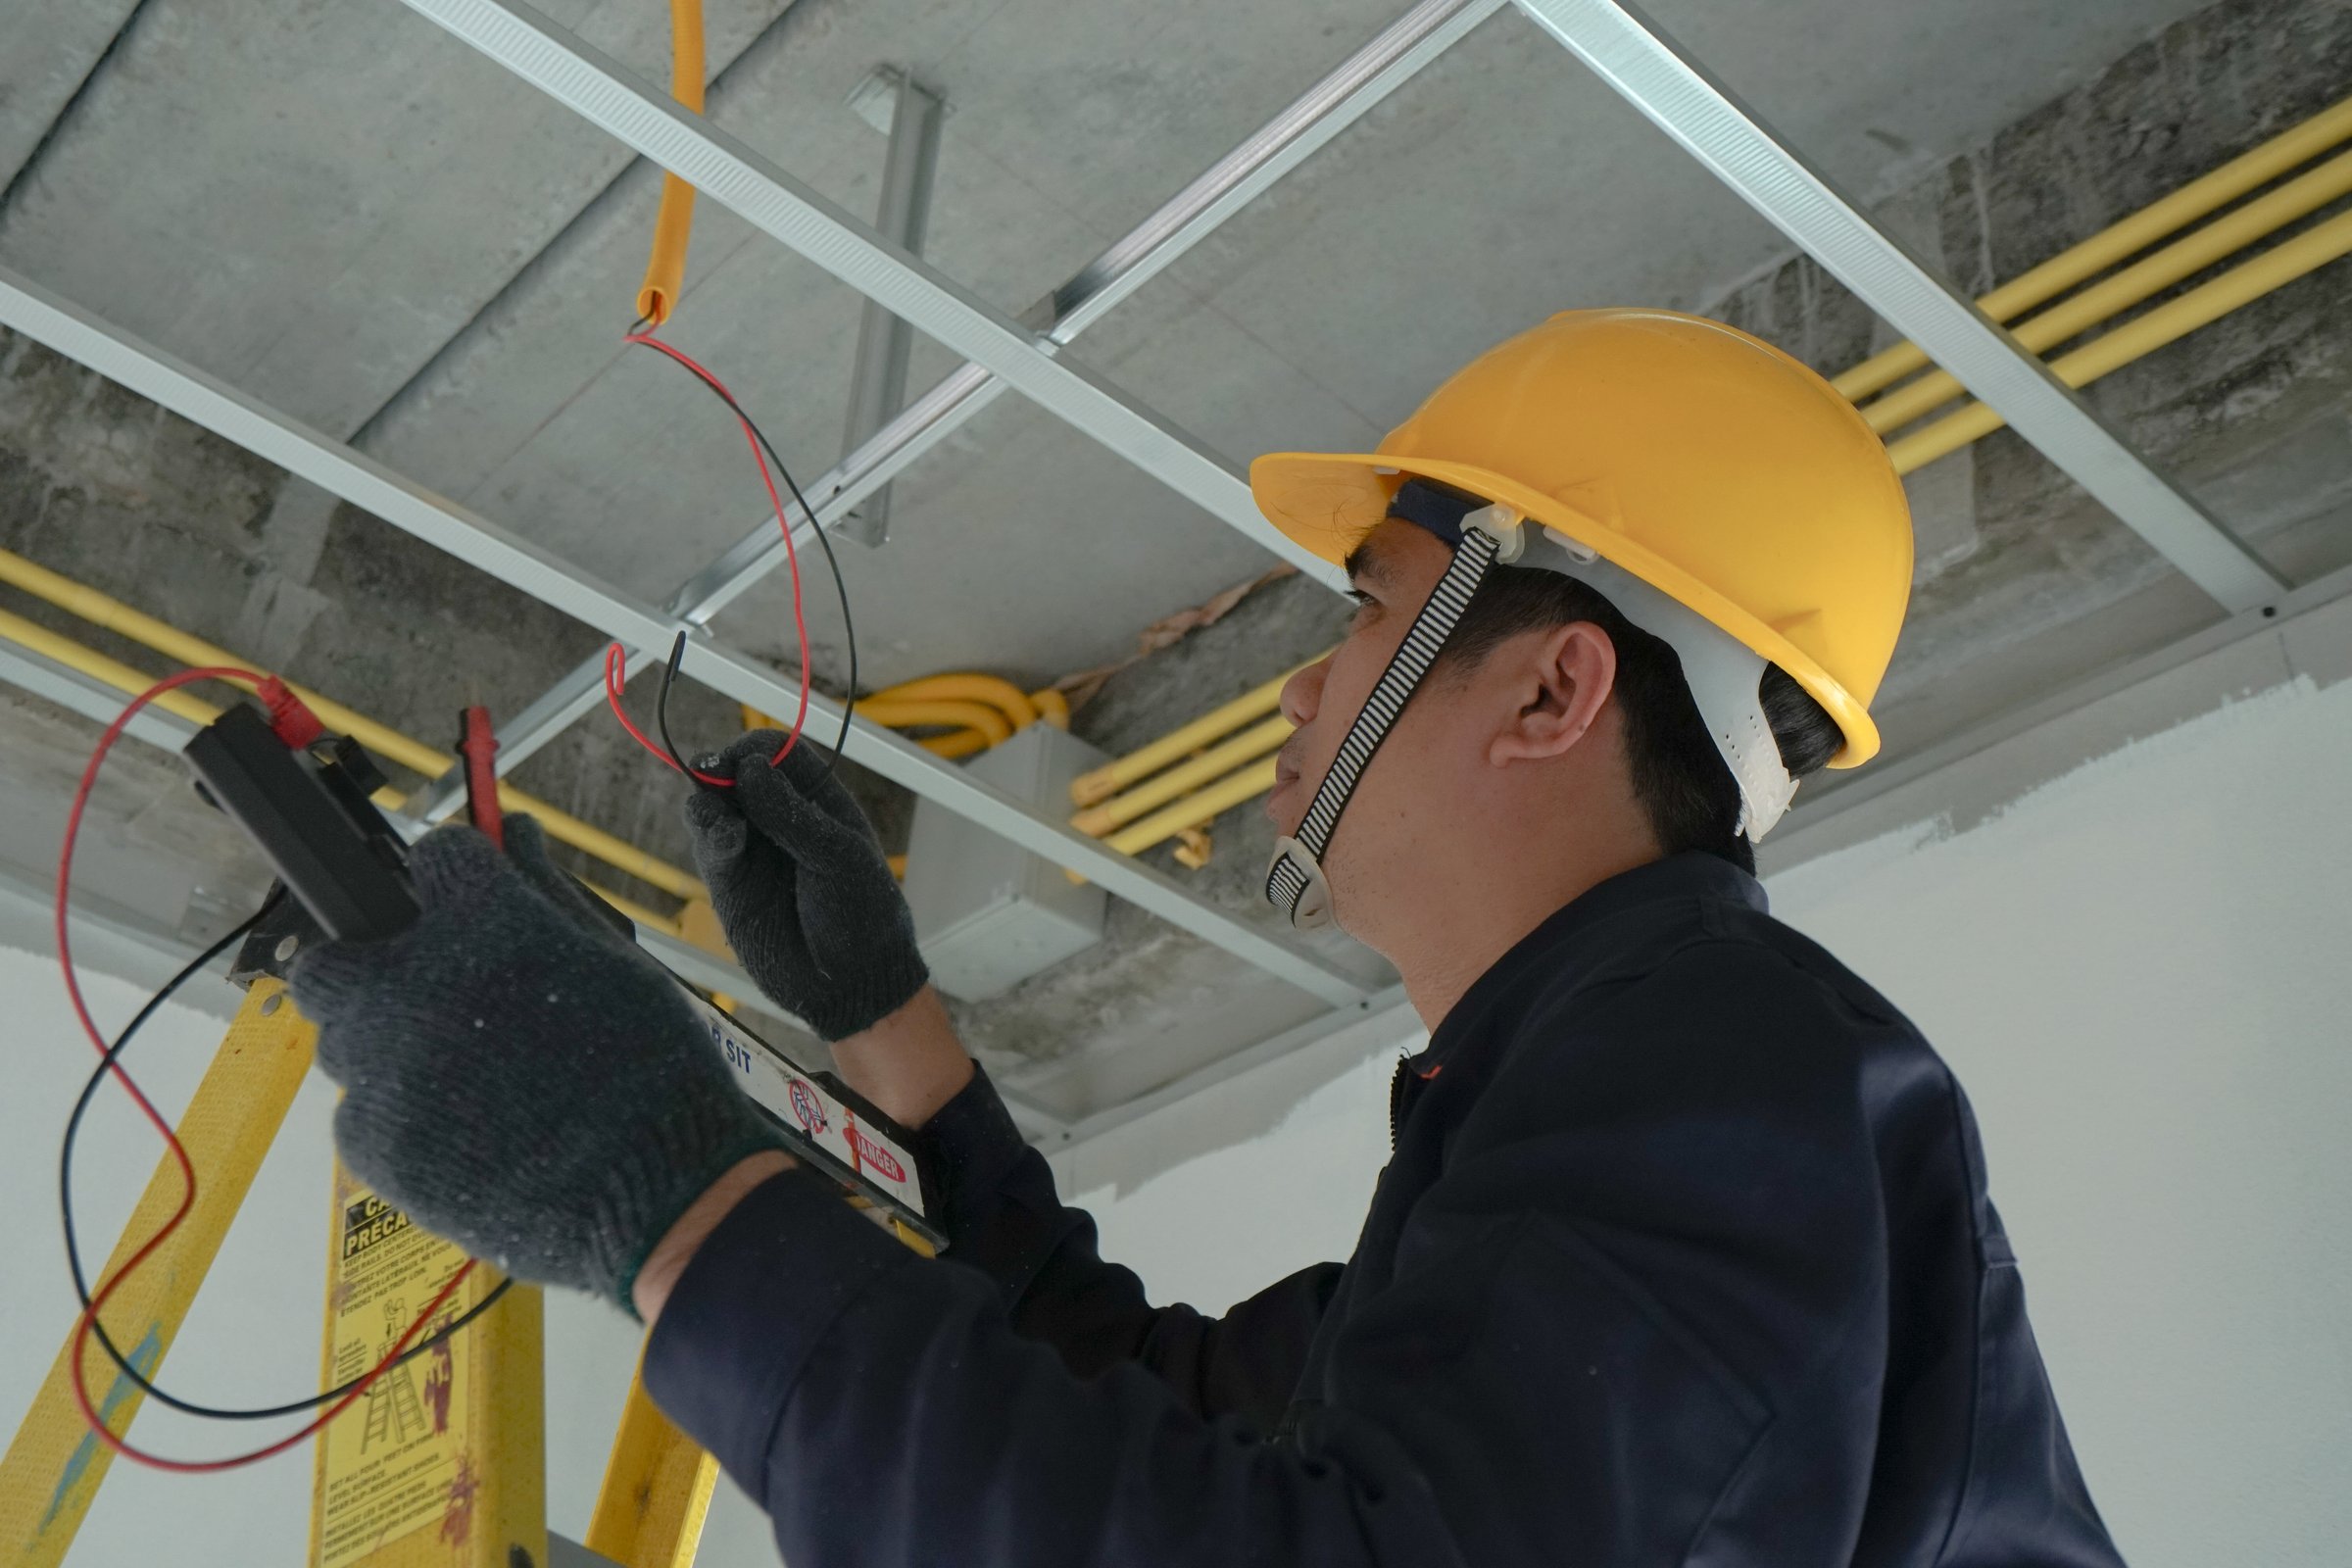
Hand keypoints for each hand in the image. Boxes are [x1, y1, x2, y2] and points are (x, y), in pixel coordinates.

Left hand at [291, 817, 787, 1311]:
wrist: (652, 1187)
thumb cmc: (648, 1066)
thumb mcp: (613, 960)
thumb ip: (547, 892)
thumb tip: (513, 833)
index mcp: (480, 924)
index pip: (433, 857)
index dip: (457, 878)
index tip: (473, 900)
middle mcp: (409, 984)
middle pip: (331, 958)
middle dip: (365, 967)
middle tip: (421, 994)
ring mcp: (383, 1069)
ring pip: (341, 1042)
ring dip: (385, 1046)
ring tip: (461, 1077)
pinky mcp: (375, 1144)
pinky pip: (361, 1116)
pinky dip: (400, 1118)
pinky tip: (465, 1131)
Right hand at [683, 733, 927, 1041]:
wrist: (849, 985)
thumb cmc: (861, 916)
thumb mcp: (839, 859)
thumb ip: (793, 815)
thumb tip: (749, 768)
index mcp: (817, 802)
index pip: (777, 753)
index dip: (755, 750)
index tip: (742, 760)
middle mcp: (779, 818)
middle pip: (736, 772)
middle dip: (722, 769)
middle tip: (716, 777)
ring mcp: (751, 849)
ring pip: (712, 805)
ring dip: (709, 800)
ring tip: (722, 819)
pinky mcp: (727, 882)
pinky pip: (707, 843)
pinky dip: (708, 832)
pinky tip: (726, 840)